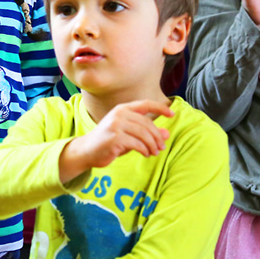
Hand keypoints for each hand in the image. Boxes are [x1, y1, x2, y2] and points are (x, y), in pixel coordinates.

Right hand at [59, 100, 173, 183]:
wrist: (87, 151)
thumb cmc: (110, 142)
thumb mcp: (129, 135)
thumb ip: (147, 133)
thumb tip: (167, 134)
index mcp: (123, 108)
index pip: (145, 104)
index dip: (160, 108)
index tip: (172, 114)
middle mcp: (119, 114)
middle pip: (147, 123)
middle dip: (157, 137)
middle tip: (161, 147)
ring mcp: (116, 125)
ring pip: (144, 134)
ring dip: (152, 145)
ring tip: (155, 152)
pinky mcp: (115, 138)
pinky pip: (137, 144)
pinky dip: (144, 150)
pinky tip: (145, 154)